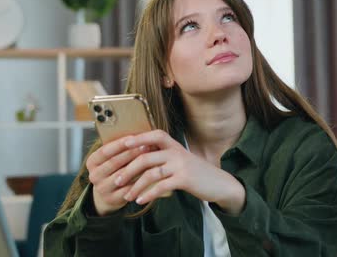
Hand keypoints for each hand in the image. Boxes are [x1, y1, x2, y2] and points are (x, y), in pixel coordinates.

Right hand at [86, 137, 151, 215]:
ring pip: (122, 176)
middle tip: (147, 145)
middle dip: (132, 153)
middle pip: (114, 162)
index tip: (134, 137)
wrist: (107, 194)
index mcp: (92, 162)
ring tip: (150, 158)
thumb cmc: (114, 169)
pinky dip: (139, 180)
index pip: (105, 151)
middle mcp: (94, 176)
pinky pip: (129, 188)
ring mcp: (102, 189)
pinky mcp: (112, 199)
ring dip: (137, 166)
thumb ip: (119, 149)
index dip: (119, 144)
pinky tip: (149, 173)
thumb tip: (137, 134)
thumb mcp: (110, 158)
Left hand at [115, 130, 245, 213]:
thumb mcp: (180, 159)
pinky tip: (141, 201)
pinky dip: (148, 195)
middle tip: (117, 180)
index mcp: (174, 145)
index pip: (153, 135)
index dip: (137, 138)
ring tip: (127, 196)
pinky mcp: (184, 179)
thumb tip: (139, 156)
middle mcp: (176, 152)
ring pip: (151, 173)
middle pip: (145, 157)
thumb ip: (163, 155)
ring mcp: (180, 165)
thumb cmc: (196, 172)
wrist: (219, 183)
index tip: (121, 144)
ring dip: (136, 186)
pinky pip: (161, 186)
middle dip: (128, 170)